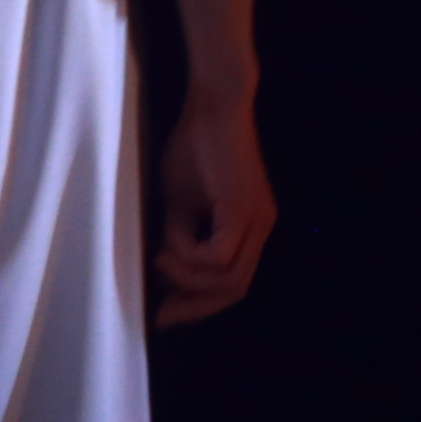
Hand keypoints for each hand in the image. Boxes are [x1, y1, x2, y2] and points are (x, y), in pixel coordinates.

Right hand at [152, 92, 275, 326]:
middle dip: (195, 307)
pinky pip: (220, 257)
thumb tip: (167, 270)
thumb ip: (179, 237)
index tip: (164, 314)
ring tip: (160, 257)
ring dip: (187, 279)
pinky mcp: (244, 209)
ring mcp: (257, 220)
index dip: (200, 305)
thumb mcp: (179, 203)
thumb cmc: (194, 148)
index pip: (234, 284)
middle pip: (236, 290)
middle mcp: (261, 229)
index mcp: (249, 229)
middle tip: (159, 312)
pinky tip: (169, 248)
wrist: (212, 107)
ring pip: (229, 279)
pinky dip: (191, 261)